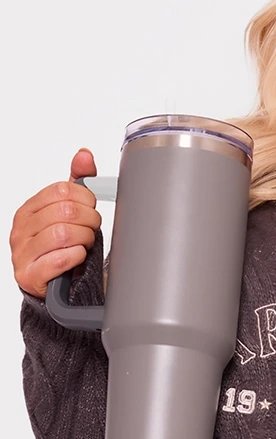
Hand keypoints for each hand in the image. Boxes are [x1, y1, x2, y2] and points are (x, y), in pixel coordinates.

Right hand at [10, 148, 102, 298]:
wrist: (51, 284)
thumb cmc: (60, 246)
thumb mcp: (67, 212)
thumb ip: (77, 183)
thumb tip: (84, 154)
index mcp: (28, 210)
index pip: (61, 190)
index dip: (85, 199)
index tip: (90, 209)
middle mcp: (20, 229)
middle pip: (65, 211)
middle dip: (88, 220)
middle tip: (91, 229)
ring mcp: (22, 253)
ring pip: (63, 234)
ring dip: (84, 239)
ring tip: (85, 244)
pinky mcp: (30, 275)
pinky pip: (59, 260)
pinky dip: (76, 257)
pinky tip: (78, 257)